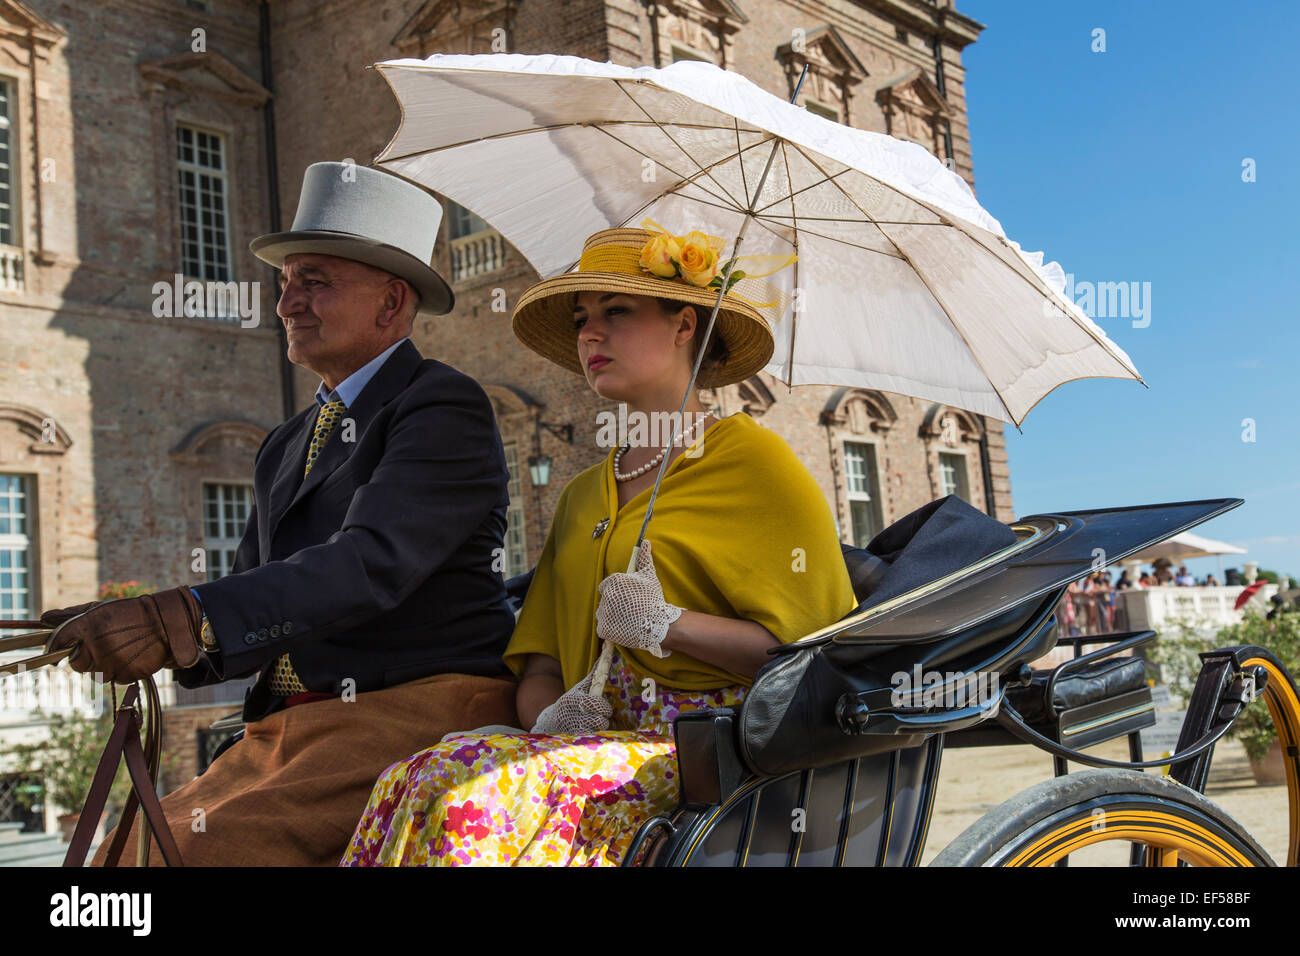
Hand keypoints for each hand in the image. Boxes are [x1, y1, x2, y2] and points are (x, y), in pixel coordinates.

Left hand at [47, 587, 203, 682]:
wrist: (168, 623)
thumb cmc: (131, 613)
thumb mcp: (102, 609)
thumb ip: (71, 615)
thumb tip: (43, 617)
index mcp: (88, 625)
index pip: (58, 642)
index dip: (55, 649)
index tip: (56, 654)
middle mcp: (97, 645)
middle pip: (76, 663)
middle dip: (85, 657)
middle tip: (102, 646)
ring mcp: (111, 661)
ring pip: (95, 674)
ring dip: (103, 666)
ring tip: (121, 650)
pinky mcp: (126, 674)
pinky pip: (114, 679)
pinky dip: (120, 671)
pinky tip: (131, 657)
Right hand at [529, 669, 612, 733]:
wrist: (549, 722)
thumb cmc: (570, 702)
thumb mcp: (579, 688)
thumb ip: (594, 674)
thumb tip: (607, 650)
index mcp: (572, 699)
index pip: (594, 703)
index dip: (604, 708)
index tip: (606, 710)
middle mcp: (570, 714)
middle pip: (598, 721)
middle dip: (603, 720)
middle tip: (601, 718)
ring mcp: (571, 729)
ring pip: (596, 732)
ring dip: (599, 730)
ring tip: (595, 726)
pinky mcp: (571, 740)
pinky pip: (590, 740)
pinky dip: (593, 738)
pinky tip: (589, 734)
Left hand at [595, 539, 680, 658]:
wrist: (657, 623)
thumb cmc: (653, 598)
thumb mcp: (649, 576)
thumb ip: (644, 559)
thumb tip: (646, 542)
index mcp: (614, 581)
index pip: (607, 585)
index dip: (617, 591)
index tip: (626, 597)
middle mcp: (606, 595)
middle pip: (605, 599)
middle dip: (614, 603)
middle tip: (628, 608)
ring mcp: (603, 613)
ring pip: (603, 613)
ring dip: (611, 615)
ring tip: (626, 619)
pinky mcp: (603, 628)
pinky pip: (603, 627)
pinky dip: (611, 628)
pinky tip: (623, 627)